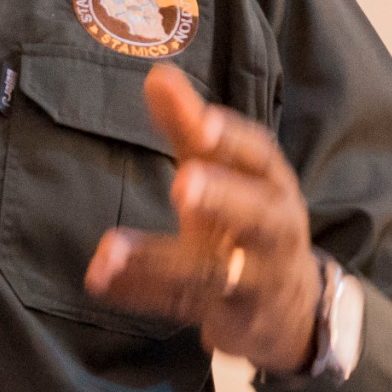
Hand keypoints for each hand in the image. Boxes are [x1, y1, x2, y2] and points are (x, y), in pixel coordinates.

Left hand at [84, 65, 321, 373]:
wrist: (290, 309)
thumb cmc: (249, 224)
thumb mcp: (228, 174)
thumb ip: (191, 128)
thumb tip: (156, 74)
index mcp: (272, 185)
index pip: (260, 157)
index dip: (233, 140)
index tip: (202, 122)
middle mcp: (274, 231)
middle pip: (257, 215)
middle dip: (223, 199)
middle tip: (183, 184)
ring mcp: (256, 280)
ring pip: (214, 272)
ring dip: (160, 261)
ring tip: (109, 251)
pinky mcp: (232, 318)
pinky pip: (183, 304)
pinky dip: (141, 294)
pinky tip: (100, 279)